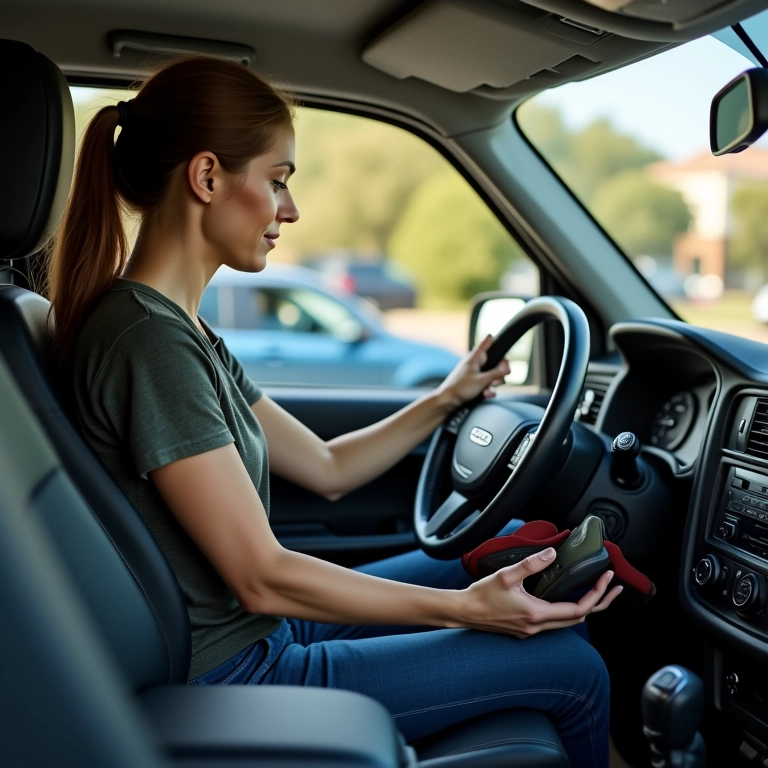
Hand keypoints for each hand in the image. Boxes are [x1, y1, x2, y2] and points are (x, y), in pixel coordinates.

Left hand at [436, 334, 510, 409]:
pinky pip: (487, 383)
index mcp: (475, 357)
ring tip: (487, 389)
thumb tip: (508, 367)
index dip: (497, 343)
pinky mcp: (475, 382)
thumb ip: (497, 373)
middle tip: (496, 380)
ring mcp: (476, 372)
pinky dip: (487, 389)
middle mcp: (476, 362)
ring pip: (492, 375)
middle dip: (499, 373)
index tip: (503, 352)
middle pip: (496, 362)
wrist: (448, 401)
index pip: (488, 342)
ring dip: (493, 384)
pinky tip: (485, 394)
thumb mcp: (483, 380)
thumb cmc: (461, 388)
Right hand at [460, 547, 622, 637]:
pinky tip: (565, 598)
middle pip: (579, 619)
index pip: (578, 609)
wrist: (463, 612)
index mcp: (536, 614)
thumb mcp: (506, 575)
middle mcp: (537, 627)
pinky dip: (567, 610)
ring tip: (596, 592)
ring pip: (567, 622)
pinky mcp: (525, 629)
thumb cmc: (481, 596)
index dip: (597, 594)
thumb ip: (531, 564)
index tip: (607, 579)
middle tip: (613, 587)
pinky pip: (554, 622)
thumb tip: (552, 554)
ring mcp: (531, 630)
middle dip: (599, 602)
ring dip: (585, 607)